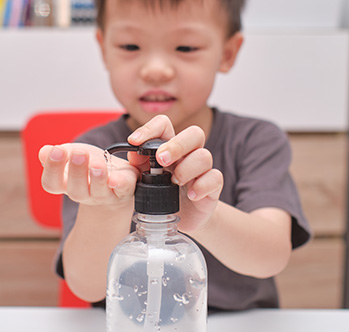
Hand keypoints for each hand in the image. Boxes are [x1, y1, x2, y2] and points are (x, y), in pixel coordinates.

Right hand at [39, 143, 138, 207]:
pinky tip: (116, 178)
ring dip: (97, 177)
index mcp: (66, 184)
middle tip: (79, 153)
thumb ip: (58, 153)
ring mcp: (104, 195)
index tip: (57, 150)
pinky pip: (122, 190)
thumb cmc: (88, 165)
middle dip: (76, 170)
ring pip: (98, 192)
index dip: (52, 168)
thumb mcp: (71, 155)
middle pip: (76, 190)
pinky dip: (120, 184)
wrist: (114, 181)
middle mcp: (83, 193)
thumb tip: (44, 151)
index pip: (51, 183)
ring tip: (97, 163)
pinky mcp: (123, 191)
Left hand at [128, 115, 223, 233]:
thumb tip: (133, 154)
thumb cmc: (156, 197)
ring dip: (186, 168)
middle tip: (161, 160)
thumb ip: (134, 168)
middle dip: (177, 145)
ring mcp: (201, 171)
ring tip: (174, 182)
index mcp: (167, 148)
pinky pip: (215, 178)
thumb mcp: (137, 183)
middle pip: (194, 133)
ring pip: (204, 156)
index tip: (134, 141)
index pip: (164, 125)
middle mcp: (187, 155)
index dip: (150, 128)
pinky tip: (191, 195)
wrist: (175, 223)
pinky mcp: (212, 188)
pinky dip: (202, 186)